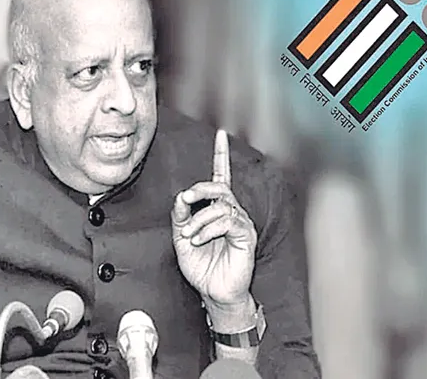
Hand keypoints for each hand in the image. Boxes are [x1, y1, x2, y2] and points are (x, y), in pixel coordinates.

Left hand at [171, 130, 256, 307]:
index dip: (221, 155)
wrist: (213, 293)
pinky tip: (199, 239)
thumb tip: (181, 197)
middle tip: (185, 198)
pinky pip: (228, 221)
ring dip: (199, 218)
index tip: (221, 134)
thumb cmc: (201, 267)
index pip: (220, 177)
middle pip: (219, 186)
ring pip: (221, 205)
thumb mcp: (181, 239)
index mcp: (216, 210)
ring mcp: (240, 223)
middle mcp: (231, 212)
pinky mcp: (246, 235)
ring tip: (189, 236)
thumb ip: (180, 217)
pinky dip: (209, 228)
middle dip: (200, 188)